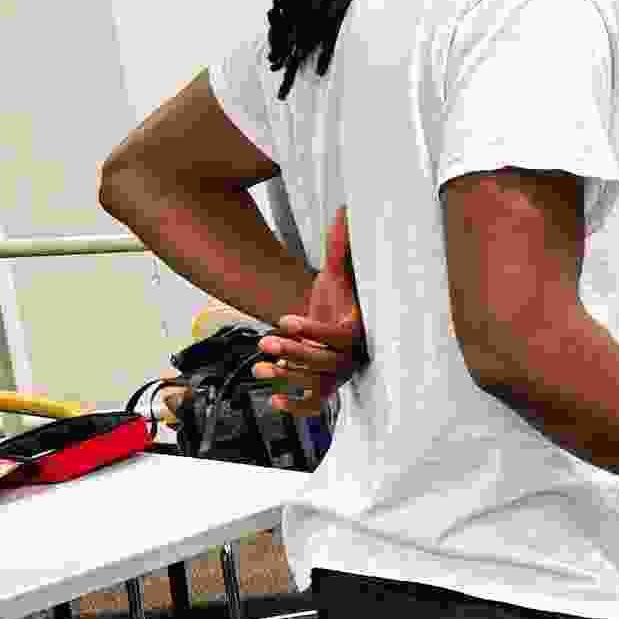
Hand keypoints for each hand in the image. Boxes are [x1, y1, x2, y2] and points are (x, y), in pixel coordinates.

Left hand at [257, 206, 364, 416]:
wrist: (336, 323)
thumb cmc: (337, 300)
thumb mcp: (337, 274)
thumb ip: (340, 247)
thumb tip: (345, 210)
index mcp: (358, 331)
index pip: (339, 338)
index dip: (312, 332)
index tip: (286, 320)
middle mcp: (352, 358)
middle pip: (325, 363)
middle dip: (294, 354)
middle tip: (265, 342)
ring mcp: (338, 376)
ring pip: (317, 386)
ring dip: (287, 379)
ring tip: (259, 367)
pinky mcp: (325, 389)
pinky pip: (315, 407)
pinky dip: (295, 409)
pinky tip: (273, 401)